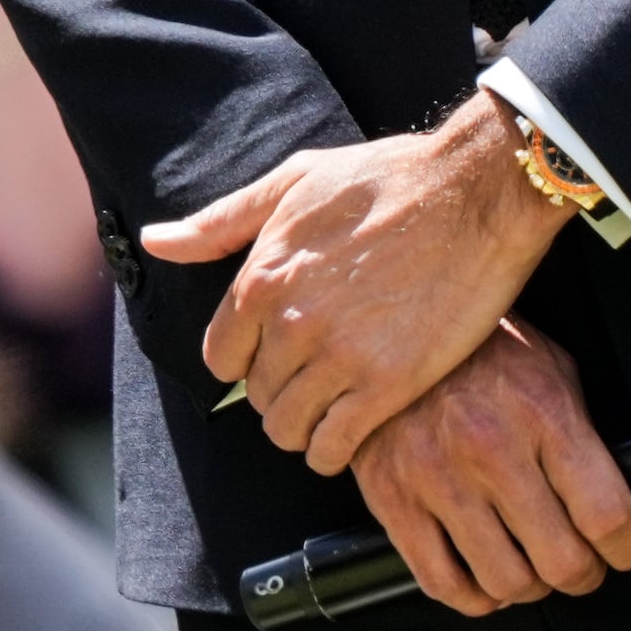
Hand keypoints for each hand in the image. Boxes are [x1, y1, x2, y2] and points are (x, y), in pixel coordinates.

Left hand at [140, 93, 566, 474]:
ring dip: (305, 426)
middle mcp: (291, 324)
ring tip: (332, 408)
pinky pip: (336, 448)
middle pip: (258, 396)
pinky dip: (336, 451)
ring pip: (290, 429)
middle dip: (280, 392)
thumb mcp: (293, 183)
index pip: (221, 357)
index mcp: (262, 277)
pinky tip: (353, 429)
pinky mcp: (388, 385)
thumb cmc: (386, 179)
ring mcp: (339, 358)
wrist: (475, 193)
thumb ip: (220, 223)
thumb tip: (155, 242)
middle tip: (313, 380)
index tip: (272, 357)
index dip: (245, 362)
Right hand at [350, 318, 630, 614]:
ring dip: (529, 586)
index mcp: (541, 415)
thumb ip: (583, 437)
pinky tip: (483, 574)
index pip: (607, 517)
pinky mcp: (393, 499)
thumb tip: (620, 496)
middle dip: (584, 573)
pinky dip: (474, 595)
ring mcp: (437, 479)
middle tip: (581, 561)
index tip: (628, 549)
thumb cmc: (481, 349)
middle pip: (562, 563)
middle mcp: (490, 451)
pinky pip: (443, 584)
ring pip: (507, 583)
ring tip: (529, 564)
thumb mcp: (552, 371)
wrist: (392, 323)